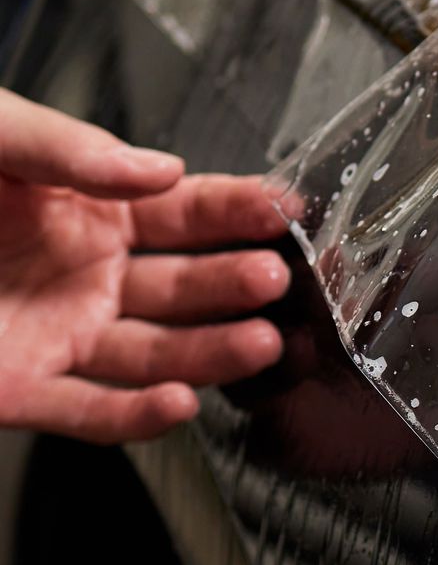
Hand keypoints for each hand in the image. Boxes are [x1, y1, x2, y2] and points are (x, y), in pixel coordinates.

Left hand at [0, 93, 292, 442]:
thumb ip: (74, 147)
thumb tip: (159, 170)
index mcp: (84, 207)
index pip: (184, 211)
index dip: (238, 211)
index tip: (283, 211)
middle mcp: (82, 273)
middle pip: (186, 286)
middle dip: (237, 283)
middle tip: (274, 277)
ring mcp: (57, 334)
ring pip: (157, 354)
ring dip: (211, 352)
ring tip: (255, 341)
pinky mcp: (23, 389)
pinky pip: (95, 412)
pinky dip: (139, 417)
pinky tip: (179, 403)